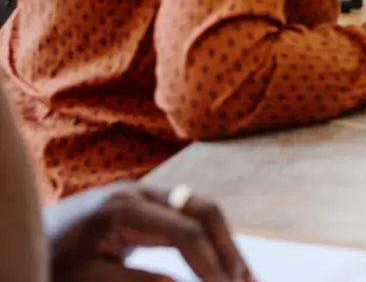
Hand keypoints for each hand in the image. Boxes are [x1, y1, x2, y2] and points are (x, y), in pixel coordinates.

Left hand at [45, 183, 249, 281]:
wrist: (19, 237)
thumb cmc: (50, 261)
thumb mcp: (87, 279)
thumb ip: (136, 280)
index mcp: (125, 207)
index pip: (185, 232)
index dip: (210, 264)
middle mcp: (141, 191)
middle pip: (204, 210)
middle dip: (229, 249)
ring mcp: (146, 193)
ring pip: (203, 209)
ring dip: (225, 243)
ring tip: (244, 277)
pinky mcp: (146, 204)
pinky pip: (189, 216)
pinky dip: (209, 239)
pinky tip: (220, 262)